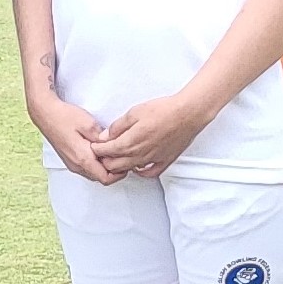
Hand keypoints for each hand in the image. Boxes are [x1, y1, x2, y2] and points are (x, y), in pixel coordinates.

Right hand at [29, 94, 122, 183]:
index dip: (119, 173)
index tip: (125, 162)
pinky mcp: (68, 158)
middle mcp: (76, 165)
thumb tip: (113, 147)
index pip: (106, 178)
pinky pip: (85, 167)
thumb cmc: (64, 117)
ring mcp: (71, 163)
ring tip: (109, 151)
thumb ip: (104, 139)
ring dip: (102, 166)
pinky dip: (94, 162)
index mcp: (83, 159)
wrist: (45, 113)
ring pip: (92, 173)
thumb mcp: (90, 124)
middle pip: (100, 177)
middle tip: (119, 156)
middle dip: (112, 170)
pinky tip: (97, 149)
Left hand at [92, 92, 209, 177]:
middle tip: (102, 153)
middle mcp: (140, 154)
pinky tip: (137, 166)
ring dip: (120, 166)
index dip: (97, 150)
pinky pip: (149, 173)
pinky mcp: (165, 160)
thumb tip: (105, 136)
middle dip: (105, 160)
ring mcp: (153, 159)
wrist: (187, 114)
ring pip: (130, 170)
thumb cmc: (163, 110)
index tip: (94, 146)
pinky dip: (140, 171)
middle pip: (115, 165)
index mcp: (130, 142)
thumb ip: (117, 127)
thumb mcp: (134, 112)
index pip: (107, 152)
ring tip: (116, 158)